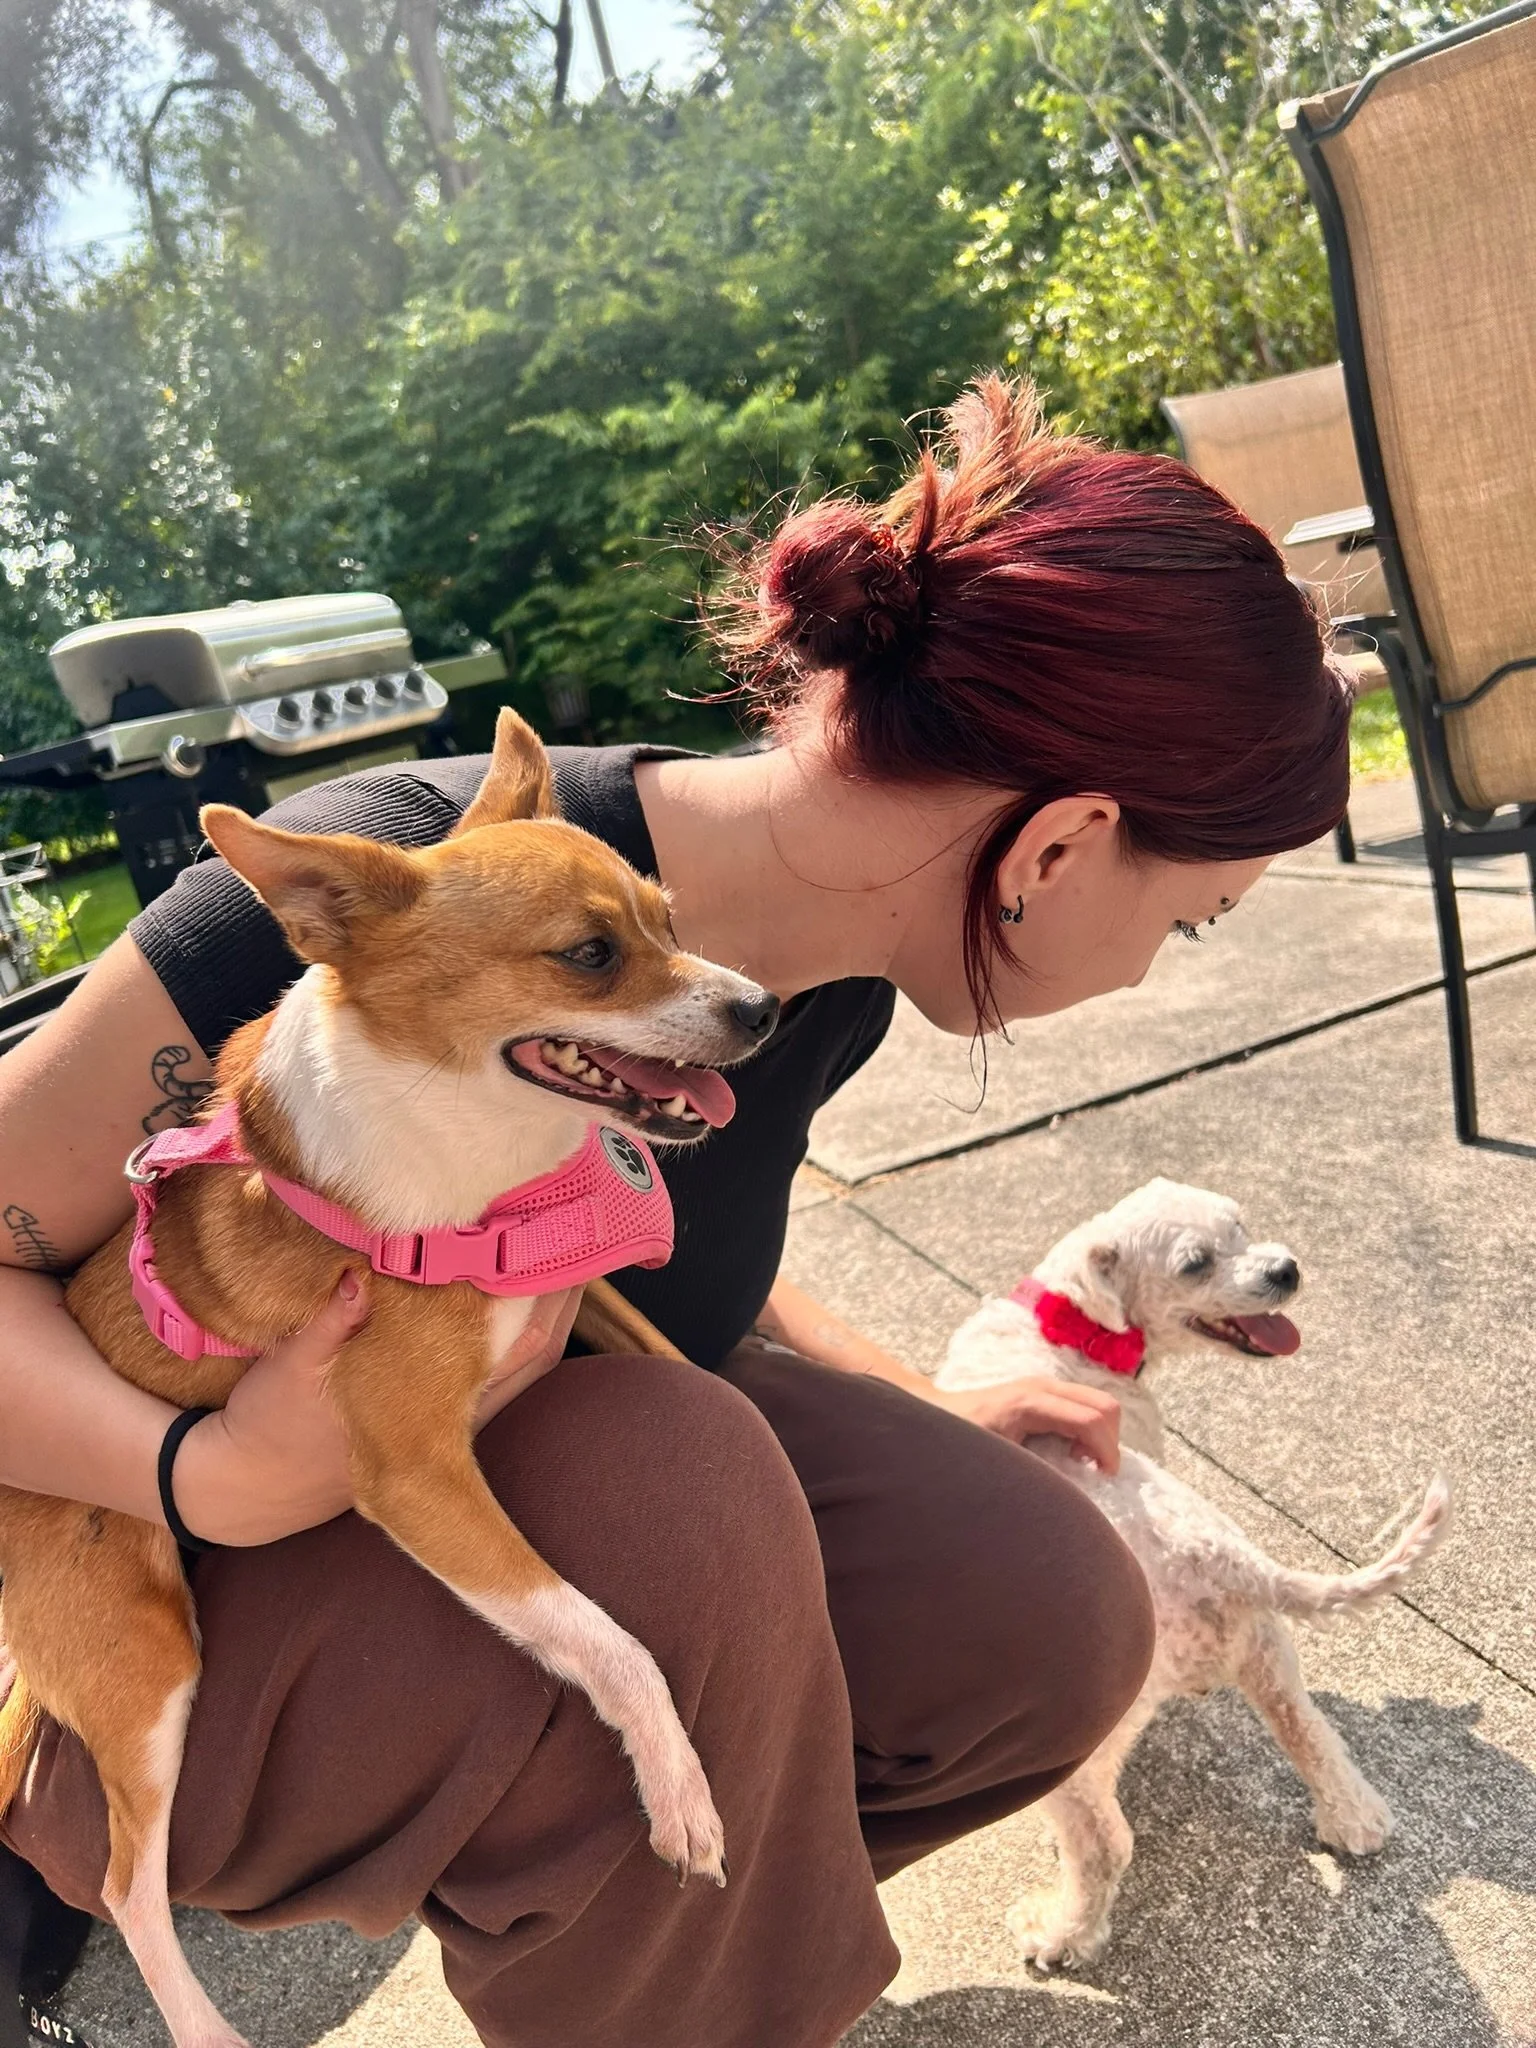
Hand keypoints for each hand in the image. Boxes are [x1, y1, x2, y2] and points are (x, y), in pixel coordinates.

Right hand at [174, 1276, 582, 1545]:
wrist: (249, 1488)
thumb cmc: (271, 1425)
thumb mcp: (292, 1366)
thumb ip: (330, 1322)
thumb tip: (360, 1278)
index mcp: (430, 1404)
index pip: (515, 1347)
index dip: (546, 1296)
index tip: (561, 1242)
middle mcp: (452, 1413)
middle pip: (535, 1351)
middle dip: (560, 1295)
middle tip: (577, 1231)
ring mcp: (446, 1416)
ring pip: (519, 1360)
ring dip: (539, 1308)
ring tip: (552, 1246)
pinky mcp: (431, 1415)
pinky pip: (492, 1365)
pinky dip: (509, 1323)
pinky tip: (507, 1285)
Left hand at [935, 1374, 1122, 1473]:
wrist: (936, 1416)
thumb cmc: (962, 1443)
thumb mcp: (997, 1465)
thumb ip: (1034, 1474)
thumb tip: (1070, 1495)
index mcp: (1030, 1403)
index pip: (1091, 1420)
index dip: (1107, 1452)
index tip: (1104, 1480)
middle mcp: (1042, 1386)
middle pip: (1106, 1405)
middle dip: (1109, 1442)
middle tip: (1092, 1470)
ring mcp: (1045, 1384)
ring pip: (1100, 1402)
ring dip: (1102, 1435)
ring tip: (1080, 1461)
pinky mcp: (1045, 1390)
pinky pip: (1086, 1404)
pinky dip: (1091, 1428)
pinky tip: (1070, 1449)